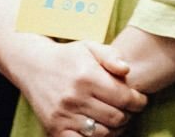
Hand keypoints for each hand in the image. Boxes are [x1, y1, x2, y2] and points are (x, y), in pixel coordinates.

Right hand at [3, 38, 147, 136]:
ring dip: (114, 129)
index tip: (141, 100)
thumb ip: (112, 56)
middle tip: (129, 110)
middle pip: (115, 117)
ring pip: (102, 133)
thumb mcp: (90, 47)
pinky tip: (98, 128)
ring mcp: (63, 115)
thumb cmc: (68, 57)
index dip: (138, 101)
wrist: (33, 65)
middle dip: (128, 115)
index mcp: (87, 76)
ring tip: (116, 119)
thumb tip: (127, 70)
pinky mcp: (54, 128)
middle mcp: (75, 97)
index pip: (123, 97)